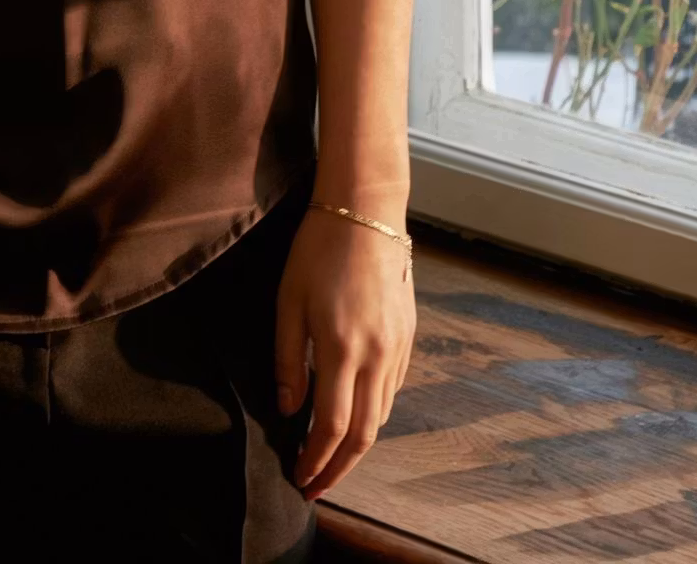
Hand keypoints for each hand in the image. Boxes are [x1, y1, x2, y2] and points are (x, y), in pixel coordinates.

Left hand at [274, 203, 416, 501]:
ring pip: (381, 416)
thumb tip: (289, 409)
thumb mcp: (288, 301)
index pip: (331, 427)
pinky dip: (373, 413)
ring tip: (330, 456)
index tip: (300, 479)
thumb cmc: (318, 250)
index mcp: (342, 348)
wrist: (366, 212)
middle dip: (339, 468)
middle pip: (363, 434)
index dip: (316, 460)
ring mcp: (397, 348)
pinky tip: (354, 413)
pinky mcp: (408, 337)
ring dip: (357, 444)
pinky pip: (392, 390)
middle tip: (315, 485)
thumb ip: (288, 359)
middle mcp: (377, 356)